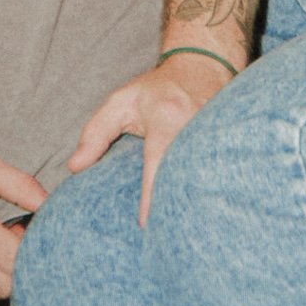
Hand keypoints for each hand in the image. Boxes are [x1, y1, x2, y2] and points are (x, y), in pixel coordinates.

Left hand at [69, 53, 234, 224]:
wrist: (202, 67)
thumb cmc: (156, 90)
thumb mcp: (120, 102)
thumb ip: (95, 133)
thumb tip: (74, 166)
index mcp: (167, 116)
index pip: (158, 160)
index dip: (151, 194)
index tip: (144, 224)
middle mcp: (196, 125)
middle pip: (188, 174)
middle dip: (178, 205)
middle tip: (165, 238)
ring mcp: (218, 133)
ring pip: (208, 175)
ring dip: (197, 201)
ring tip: (185, 234)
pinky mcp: (231, 141)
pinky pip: (222, 172)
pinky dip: (212, 192)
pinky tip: (206, 216)